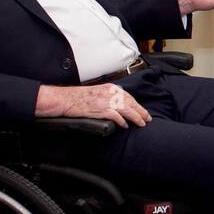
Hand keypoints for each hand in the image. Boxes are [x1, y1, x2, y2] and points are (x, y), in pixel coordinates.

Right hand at [35, 83, 150, 128]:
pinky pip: (116, 116)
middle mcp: (110, 93)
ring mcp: (106, 101)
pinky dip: (122, 121)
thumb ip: (107, 97)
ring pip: (127, 109)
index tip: (142, 111)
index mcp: (109, 88)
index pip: (128, 96)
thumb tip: (117, 105)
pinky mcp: (101, 109)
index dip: (137, 104)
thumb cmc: (78, 98)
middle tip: (147, 118)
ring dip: (136, 117)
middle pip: (131, 102)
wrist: (65, 99)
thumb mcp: (96, 93)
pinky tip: (125, 126)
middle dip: (141, 111)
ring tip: (141, 123)